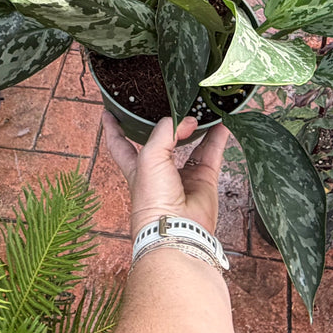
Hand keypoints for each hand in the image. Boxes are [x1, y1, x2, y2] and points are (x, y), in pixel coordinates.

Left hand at [102, 111, 229, 236]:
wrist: (178, 229)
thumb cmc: (153, 200)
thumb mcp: (150, 156)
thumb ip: (166, 131)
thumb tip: (189, 122)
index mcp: (136, 167)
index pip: (120, 144)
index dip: (114, 128)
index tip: (110, 111)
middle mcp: (159, 171)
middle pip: (161, 141)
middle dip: (165, 124)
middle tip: (171, 103)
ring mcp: (183, 176)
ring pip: (191, 144)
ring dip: (197, 127)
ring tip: (201, 107)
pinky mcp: (204, 181)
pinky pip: (213, 153)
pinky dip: (219, 137)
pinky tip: (222, 121)